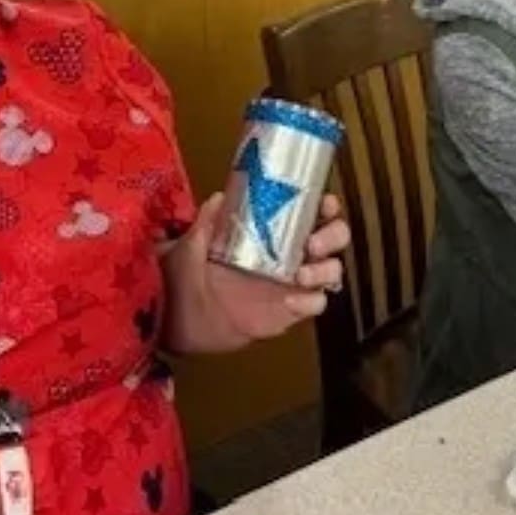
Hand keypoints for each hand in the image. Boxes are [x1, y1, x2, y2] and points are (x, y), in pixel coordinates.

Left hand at [166, 192, 347, 346]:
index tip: (324, 205)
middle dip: (333, 236)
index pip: (312, 211)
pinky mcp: (289, 310)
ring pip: (331, 271)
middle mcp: (290, 252)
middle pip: (333, 238)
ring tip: (301, 275)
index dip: (326, 206)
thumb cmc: (189, 272)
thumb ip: (208, 221)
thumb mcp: (195, 241)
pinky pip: (315, 303)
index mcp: (274, 228)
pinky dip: (311, 301)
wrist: (181, 316)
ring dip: (326, 269)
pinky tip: (291, 300)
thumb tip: (218, 198)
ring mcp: (292, 282)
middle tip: (313, 243)